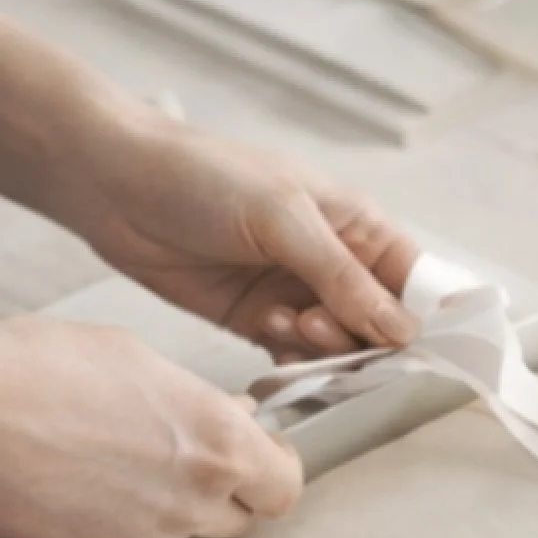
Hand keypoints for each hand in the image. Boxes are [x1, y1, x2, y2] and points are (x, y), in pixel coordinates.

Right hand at [0, 317, 302, 537]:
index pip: (285, 486)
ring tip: (125, 456)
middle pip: (242, 516)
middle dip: (229, 488)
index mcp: (218, 445)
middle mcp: (193, 500)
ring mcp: (147, 536)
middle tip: (196, 454)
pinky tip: (92, 478)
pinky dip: (126, 517)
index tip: (268, 454)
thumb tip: (227, 416)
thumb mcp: (139, 360)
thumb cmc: (37, 372)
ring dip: (176, 502)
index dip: (276, 469)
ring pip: (187, 529)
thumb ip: (200, 401)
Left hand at [77, 117, 420, 362]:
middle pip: (382, 326)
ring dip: (319, 347)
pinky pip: (296, 357)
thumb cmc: (202, 177)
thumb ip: (345, 279)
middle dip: (361, 338)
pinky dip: (290, 360)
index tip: (415, 351)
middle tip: (318, 325)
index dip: (424, 319)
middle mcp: (335, 262)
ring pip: (339, 347)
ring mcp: (297, 293)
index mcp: (358, 224)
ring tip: (279, 320)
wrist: (113, 186)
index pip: (417, 282)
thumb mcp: (284, 219)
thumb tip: (403, 330)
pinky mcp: (259, 321)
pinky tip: (265, 332)